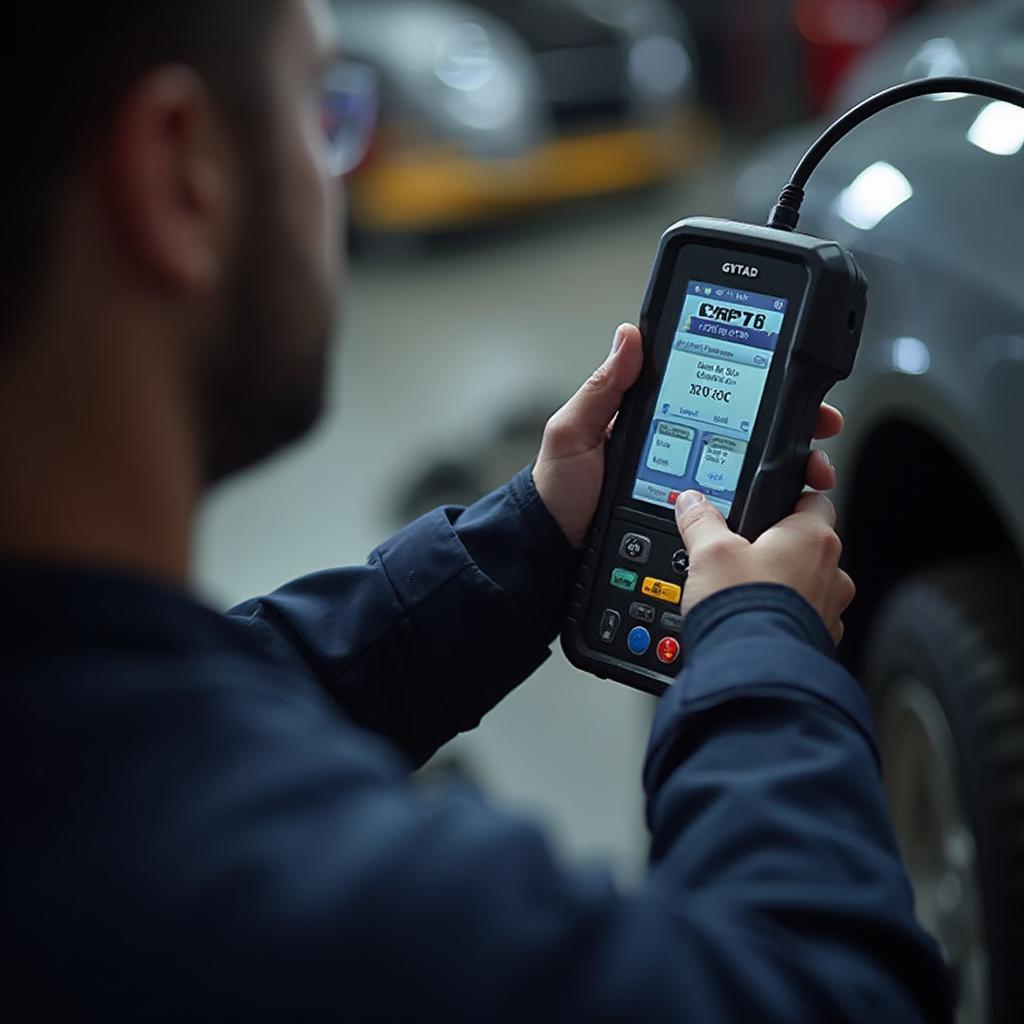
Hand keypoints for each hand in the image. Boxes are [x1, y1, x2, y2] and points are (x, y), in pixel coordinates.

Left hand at [533, 322, 845, 548]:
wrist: (554, 550)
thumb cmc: (559, 489)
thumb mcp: (573, 432)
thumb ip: (603, 388)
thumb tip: (630, 335)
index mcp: (657, 420)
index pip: (715, 392)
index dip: (757, 383)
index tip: (792, 381)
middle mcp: (681, 450)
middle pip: (748, 431)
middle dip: (793, 425)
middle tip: (820, 426)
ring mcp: (690, 486)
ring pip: (753, 472)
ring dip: (791, 466)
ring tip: (813, 469)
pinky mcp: (694, 522)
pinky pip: (738, 510)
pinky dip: (768, 506)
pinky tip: (785, 505)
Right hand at [675, 490, 854, 642]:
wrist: (754, 671)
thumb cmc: (743, 608)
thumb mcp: (709, 552)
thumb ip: (701, 521)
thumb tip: (693, 504)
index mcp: (812, 539)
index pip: (814, 499)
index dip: (794, 493)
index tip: (783, 494)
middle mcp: (831, 573)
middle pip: (808, 545)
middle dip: (779, 546)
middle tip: (745, 551)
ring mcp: (828, 610)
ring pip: (808, 584)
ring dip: (784, 585)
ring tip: (746, 591)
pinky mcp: (818, 641)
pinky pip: (803, 619)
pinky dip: (783, 617)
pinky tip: (755, 619)